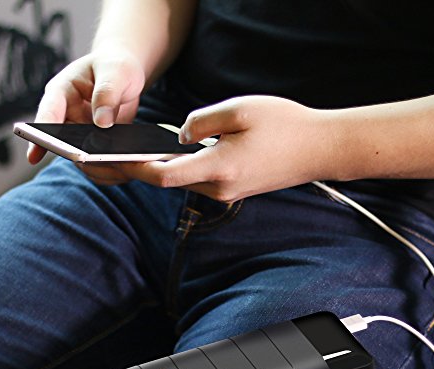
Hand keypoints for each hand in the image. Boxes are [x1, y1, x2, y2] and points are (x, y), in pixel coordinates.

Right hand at [27, 46, 144, 164]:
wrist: (124, 74)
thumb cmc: (115, 66)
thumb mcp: (115, 71)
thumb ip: (107, 92)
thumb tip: (102, 122)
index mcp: (62, 91)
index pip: (49, 112)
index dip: (41, 134)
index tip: (35, 154)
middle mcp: (66, 114)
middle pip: (62, 141)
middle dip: (74, 154)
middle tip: (90, 163)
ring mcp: (79, 131)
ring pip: (80, 155)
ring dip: (95, 163)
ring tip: (116, 166)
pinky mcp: (94, 143)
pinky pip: (97, 159)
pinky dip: (109, 165)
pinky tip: (124, 168)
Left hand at [80, 95, 340, 201]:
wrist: (319, 149)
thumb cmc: (284, 125)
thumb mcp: (239, 110)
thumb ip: (201, 121)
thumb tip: (179, 135)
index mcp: (218, 169)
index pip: (163, 177)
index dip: (135, 168)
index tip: (113, 159)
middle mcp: (220, 189)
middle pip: (170, 182)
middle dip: (143, 168)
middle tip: (120, 153)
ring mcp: (228, 193)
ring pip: (185, 182)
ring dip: (165, 169)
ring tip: (142, 151)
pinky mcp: (235, 190)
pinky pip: (202, 181)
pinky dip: (185, 169)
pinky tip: (178, 154)